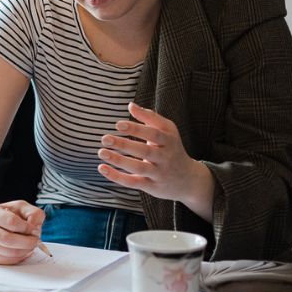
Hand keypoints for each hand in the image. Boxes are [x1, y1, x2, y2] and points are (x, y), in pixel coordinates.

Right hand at [0, 200, 42, 264]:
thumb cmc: (3, 214)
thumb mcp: (19, 207)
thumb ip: (32, 213)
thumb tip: (35, 228)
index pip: (11, 222)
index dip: (27, 227)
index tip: (35, 229)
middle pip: (7, 239)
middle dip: (27, 242)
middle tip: (35, 240)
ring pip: (7, 252)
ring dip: (24, 251)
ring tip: (30, 245)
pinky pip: (5, 260)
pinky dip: (18, 257)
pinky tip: (23, 251)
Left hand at [97, 102, 213, 210]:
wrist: (189, 180)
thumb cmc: (171, 149)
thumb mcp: (168, 132)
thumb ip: (150, 118)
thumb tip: (130, 105)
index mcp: (169, 141)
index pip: (154, 133)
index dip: (136, 128)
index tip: (118, 124)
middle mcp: (166, 158)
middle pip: (145, 151)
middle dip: (124, 144)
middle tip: (105, 138)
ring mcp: (159, 173)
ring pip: (138, 168)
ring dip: (119, 160)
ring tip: (101, 152)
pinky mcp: (151, 186)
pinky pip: (133, 182)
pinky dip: (117, 176)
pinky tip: (102, 168)